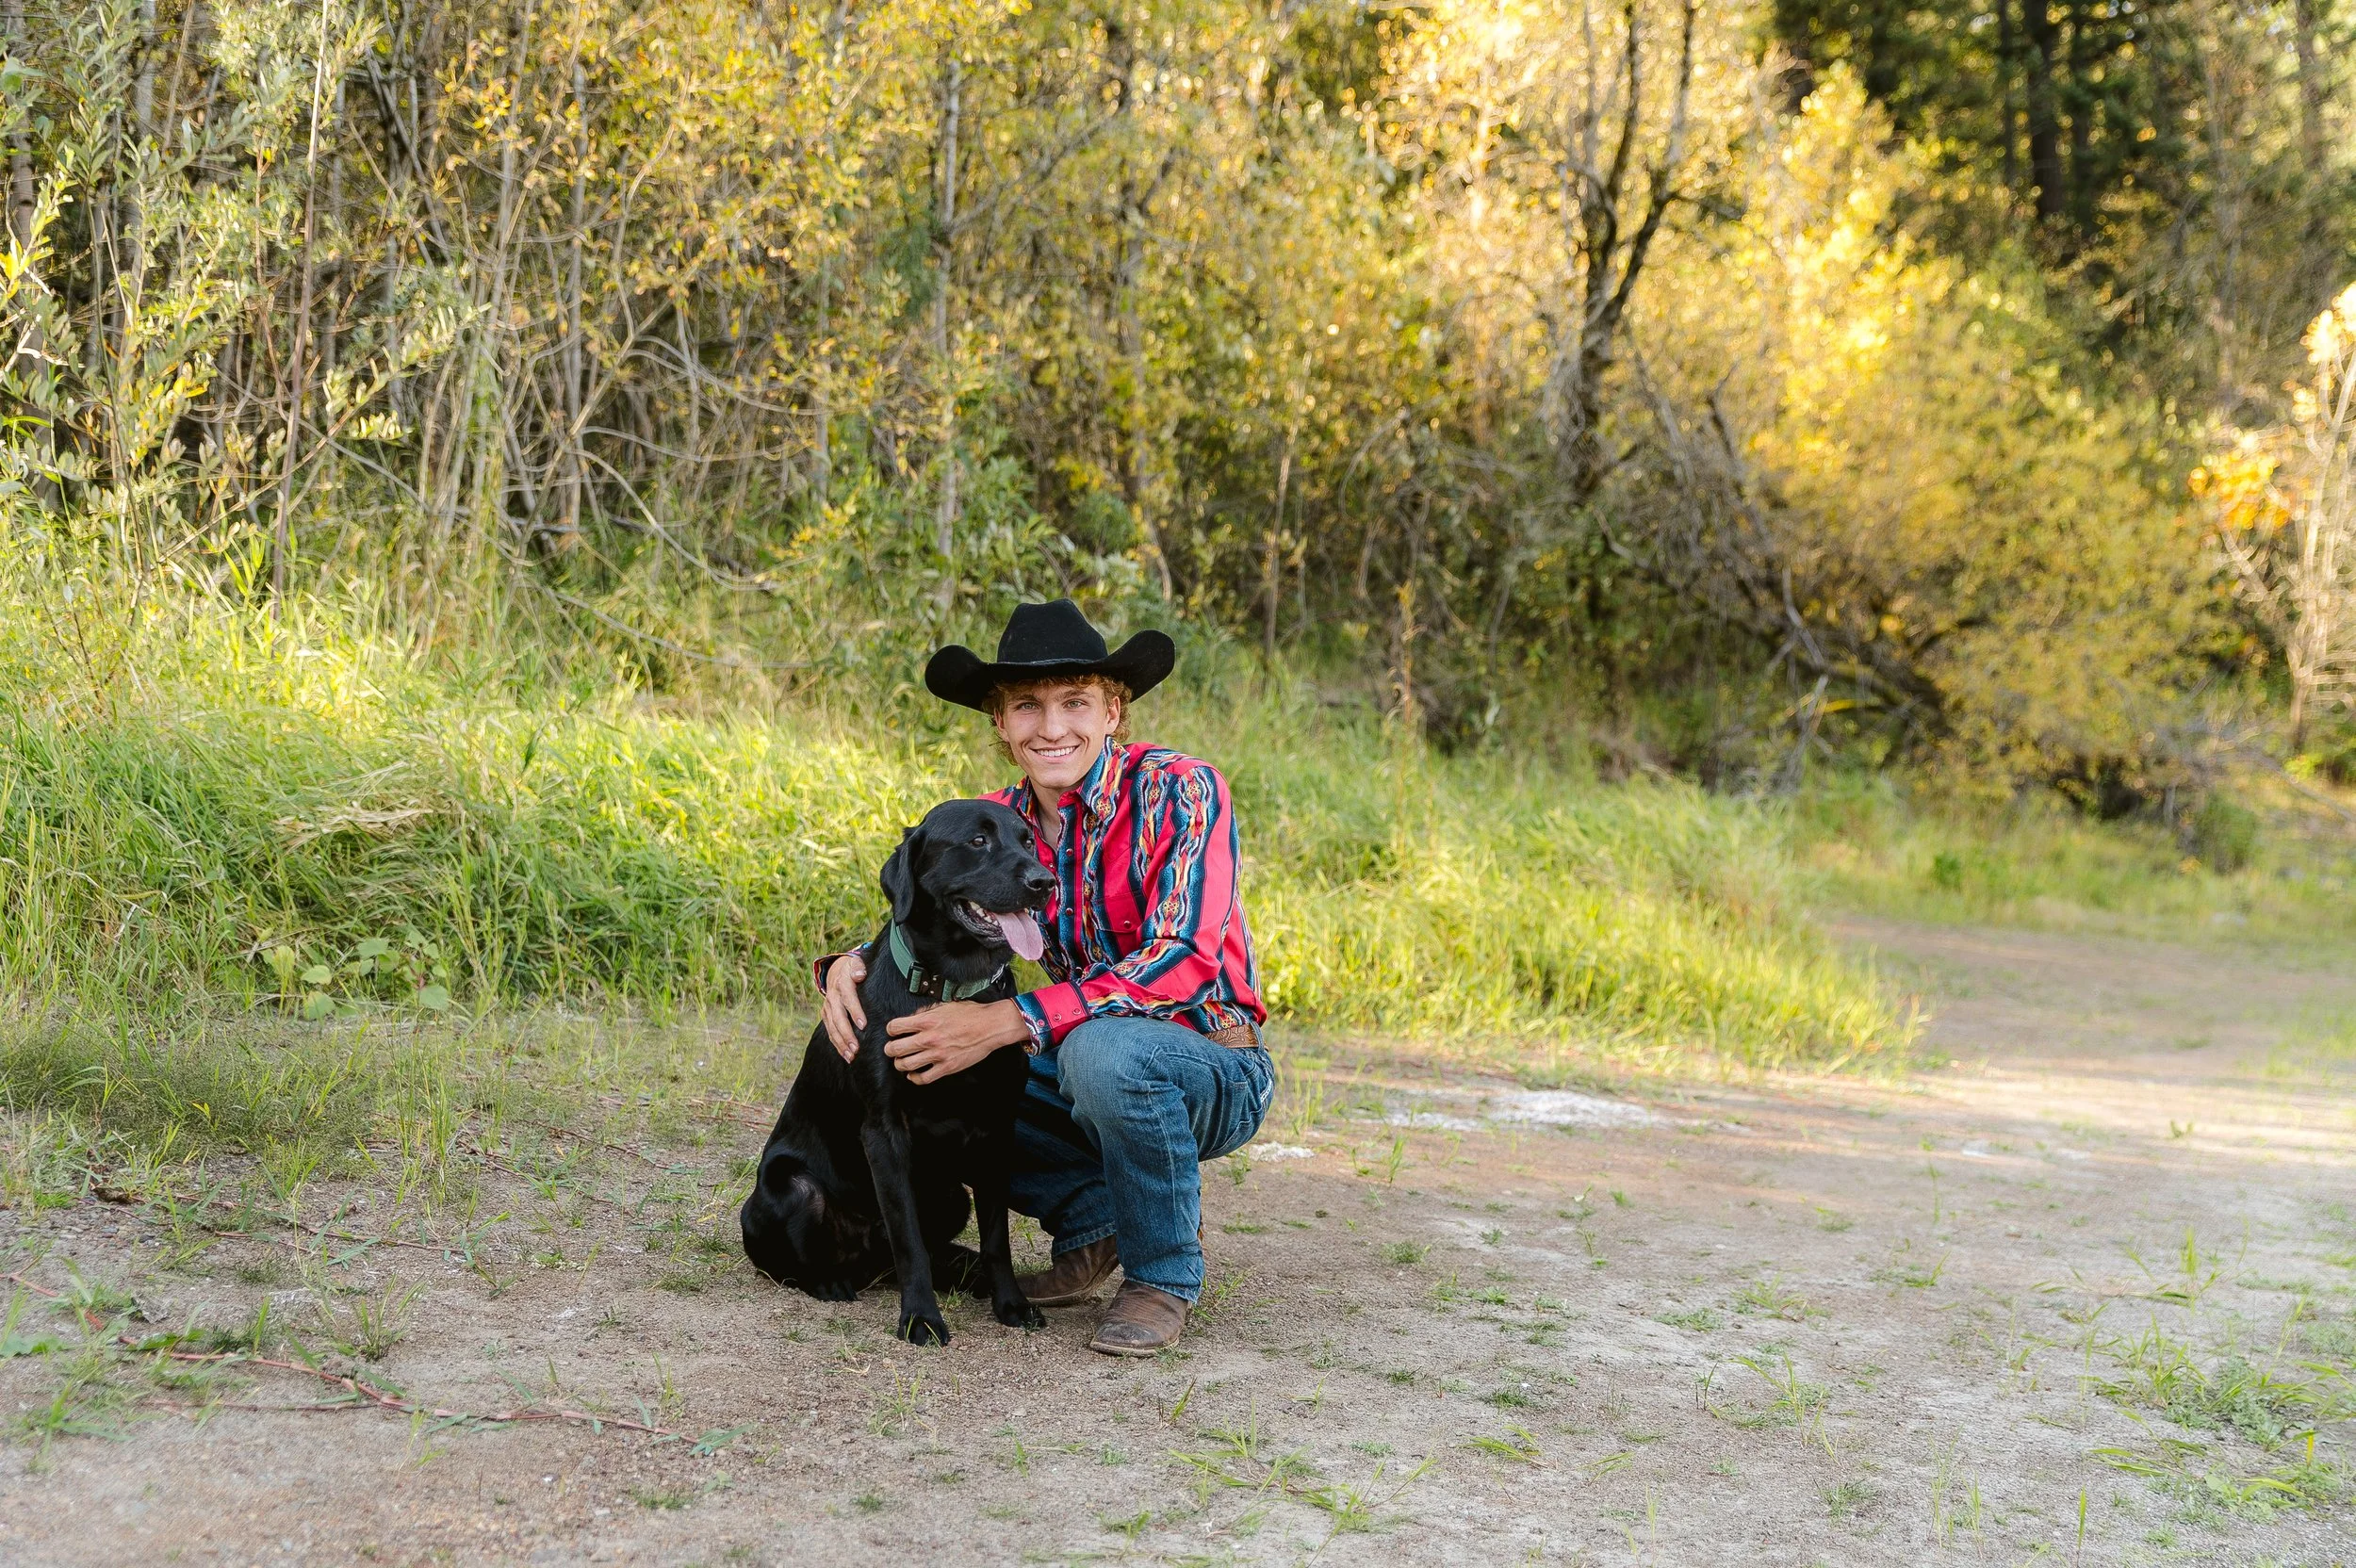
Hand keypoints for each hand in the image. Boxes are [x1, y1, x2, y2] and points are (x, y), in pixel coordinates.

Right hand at [822, 951, 868, 1062]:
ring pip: (832, 1027)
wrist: (836, 970)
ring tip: (852, 1055)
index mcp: (842, 983)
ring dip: (841, 1043)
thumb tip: (860, 974)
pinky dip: (837, 1044)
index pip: (848, 999)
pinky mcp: (826, 1015)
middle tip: (856, 1047)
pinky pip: (830, 1032)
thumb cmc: (853, 969)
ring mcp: (828, 1007)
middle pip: (838, 1017)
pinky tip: (846, 1055)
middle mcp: (832, 997)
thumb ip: (859, 967)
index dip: (855, 1011)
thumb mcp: (857, 963)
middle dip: (847, 1034)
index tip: (863, 1025)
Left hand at [884, 1000, 1031, 1084]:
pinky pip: (923, 1078)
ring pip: (905, 1065)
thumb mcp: (944, 1005)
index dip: (890, 1029)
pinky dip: (914, 1078)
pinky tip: (914, 1074)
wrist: (990, 1027)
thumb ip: (925, 1012)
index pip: (895, 1027)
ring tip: (901, 1061)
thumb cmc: (970, 1014)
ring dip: (900, 1064)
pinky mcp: (946, 1067)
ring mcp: (937, 1054)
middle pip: (895, 1048)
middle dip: (890, 1049)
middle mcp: (929, 1038)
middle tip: (891, 1049)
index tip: (893, 1032)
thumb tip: (912, 1018)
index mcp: (927, 1020)